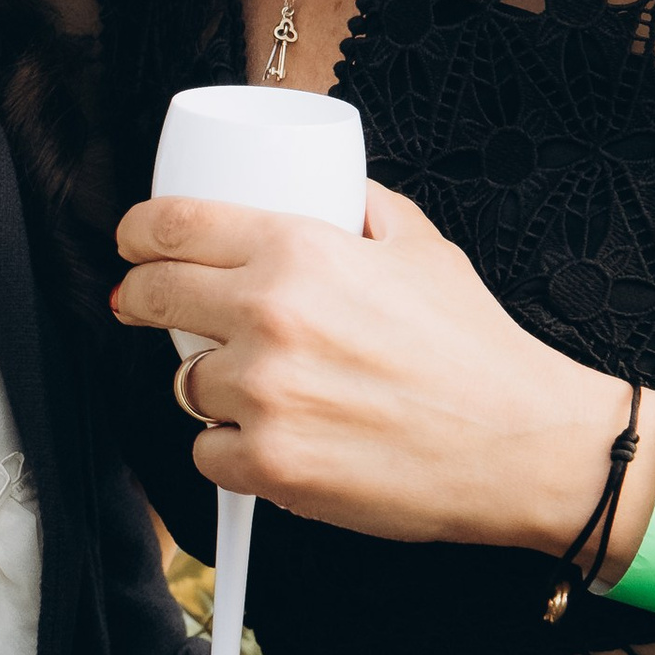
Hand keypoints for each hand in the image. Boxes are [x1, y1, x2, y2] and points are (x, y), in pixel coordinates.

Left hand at [113, 180, 635, 557]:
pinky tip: (277, 440)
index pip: (175, 226)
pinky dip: (232, 451)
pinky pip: (208, 452)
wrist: (521, 443)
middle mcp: (270, 317)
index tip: (133, 241)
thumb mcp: (421, 245)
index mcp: (298, 252)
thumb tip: (326, 190)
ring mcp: (264, 394)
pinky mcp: (270, 464)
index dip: (139, 231)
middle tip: (149, 306)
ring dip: (211, 383)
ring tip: (267, 388)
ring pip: (184, 381)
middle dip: (144, 298)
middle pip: (154, 296)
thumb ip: (360, 208)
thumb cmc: (476, 350)